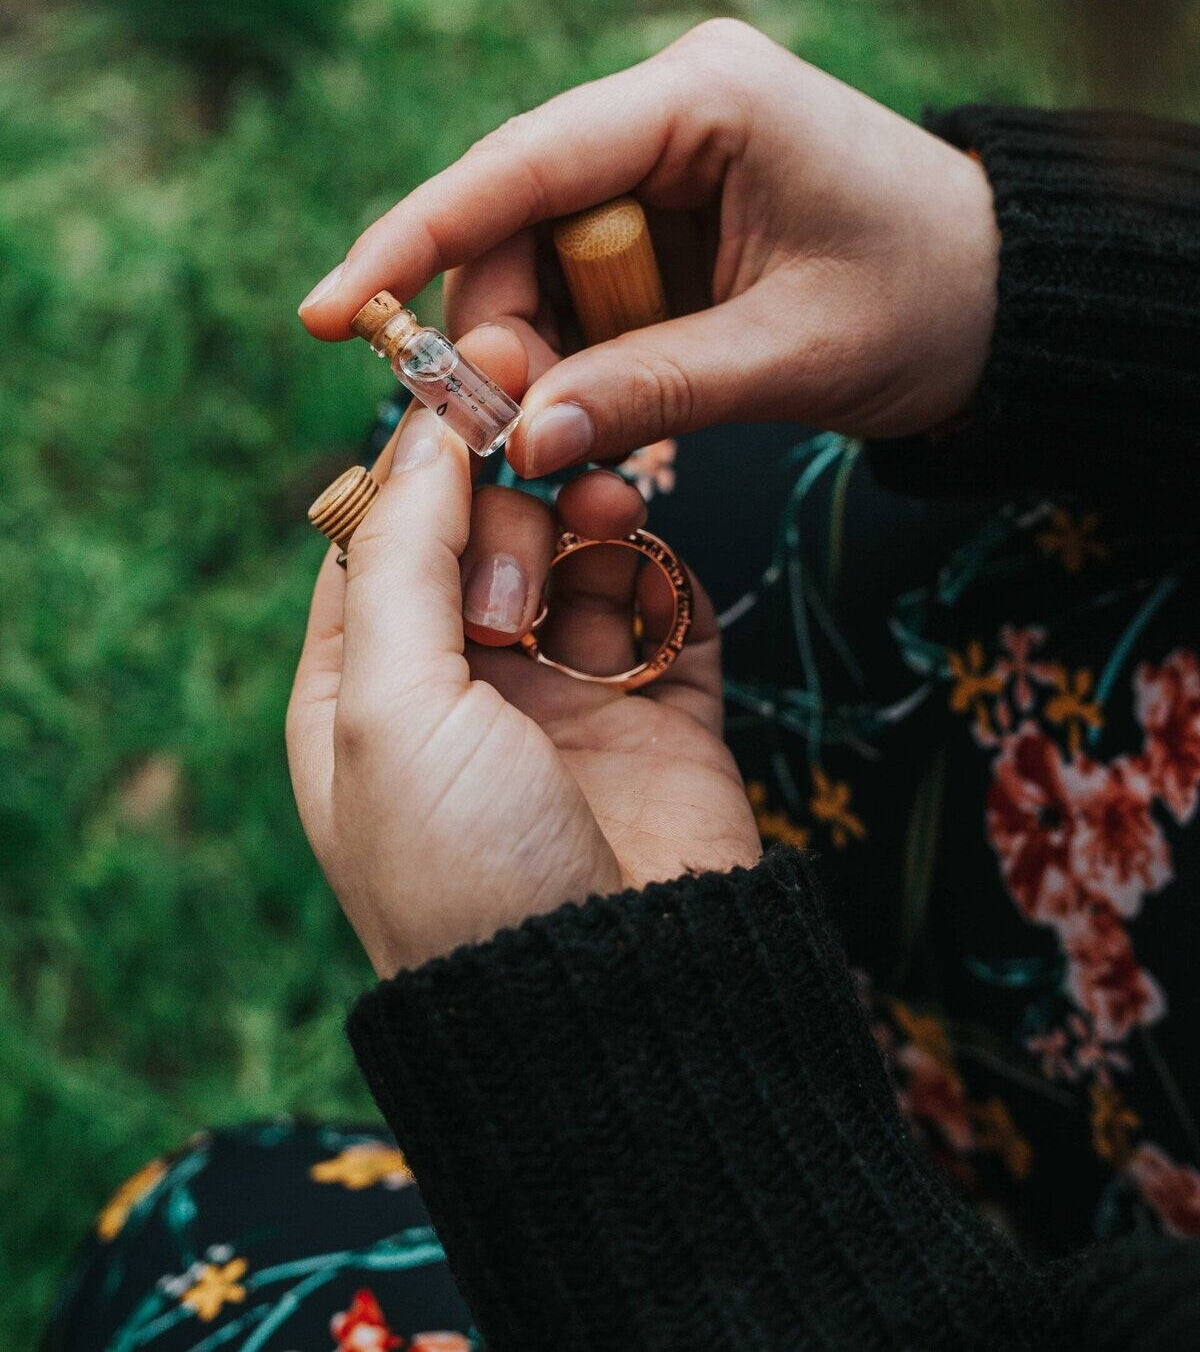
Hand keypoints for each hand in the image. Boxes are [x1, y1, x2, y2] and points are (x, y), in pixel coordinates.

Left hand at [286, 333, 759, 975]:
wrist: (620, 1003)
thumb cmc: (468, 869)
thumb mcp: (389, 709)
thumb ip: (398, 559)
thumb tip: (412, 432)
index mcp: (365, 699)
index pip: (377, 540)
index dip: (415, 462)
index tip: (466, 384)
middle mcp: (461, 693)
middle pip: (478, 535)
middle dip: (503, 501)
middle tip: (528, 494)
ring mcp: (565, 701)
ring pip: (574, 558)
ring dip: (583, 518)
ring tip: (601, 506)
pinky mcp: (660, 712)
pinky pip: (660, 603)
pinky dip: (655, 564)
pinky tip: (646, 552)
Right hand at [298, 18, 998, 475]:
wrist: (1008, 306)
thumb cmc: (931, 306)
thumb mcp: (792, 355)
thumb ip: (654, 391)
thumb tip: (522, 440)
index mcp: (705, 99)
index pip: (522, 164)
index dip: (415, 238)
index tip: (328, 311)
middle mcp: (669, 113)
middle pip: (517, 224)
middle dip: (495, 335)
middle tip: (500, 440)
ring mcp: (667, 167)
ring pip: (542, 268)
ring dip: (538, 364)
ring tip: (561, 450)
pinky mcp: (672, 224)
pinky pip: (586, 294)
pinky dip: (579, 365)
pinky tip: (596, 420)